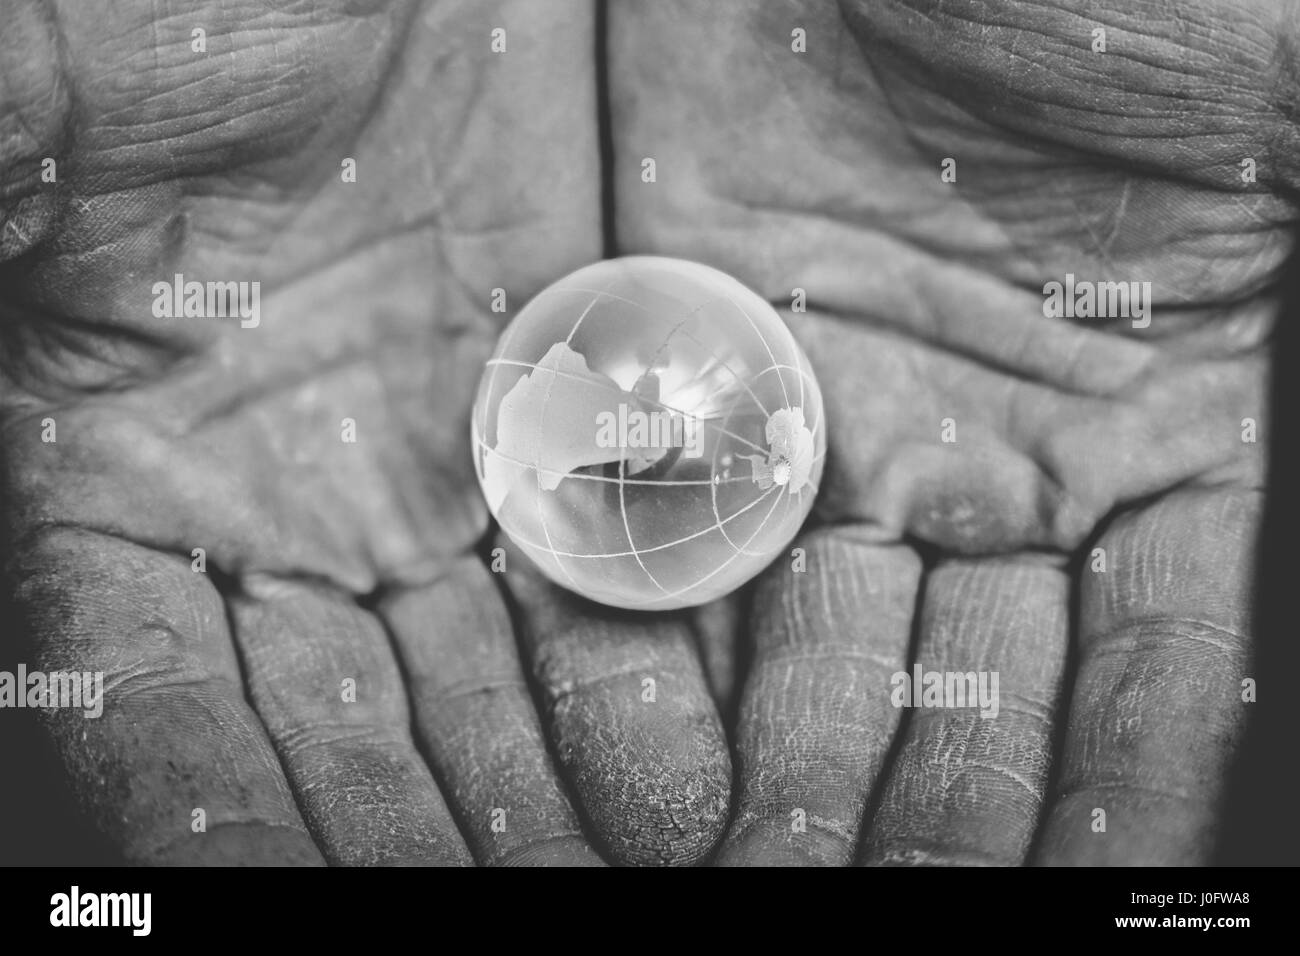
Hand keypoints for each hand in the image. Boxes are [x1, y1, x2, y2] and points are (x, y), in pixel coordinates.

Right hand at [0, 0, 736, 865]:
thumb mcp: (73, 78)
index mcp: (125, 466)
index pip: (155, 693)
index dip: (217, 799)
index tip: (269, 877)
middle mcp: (282, 512)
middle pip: (339, 731)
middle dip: (412, 829)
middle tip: (509, 903)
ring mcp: (431, 489)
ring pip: (483, 691)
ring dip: (538, 794)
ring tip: (622, 871)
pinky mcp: (563, 445)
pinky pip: (600, 592)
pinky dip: (634, 683)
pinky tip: (684, 772)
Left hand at [606, 0, 1288, 863]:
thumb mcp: (1276, 107)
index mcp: (1153, 423)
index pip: (1147, 665)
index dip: (1117, 786)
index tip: (1089, 890)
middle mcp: (990, 456)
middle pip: (970, 696)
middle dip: (935, 810)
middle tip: (885, 898)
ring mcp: (837, 430)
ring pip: (824, 660)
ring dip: (805, 776)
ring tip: (772, 870)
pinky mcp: (697, 386)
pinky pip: (684, 563)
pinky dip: (679, 670)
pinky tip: (667, 775)